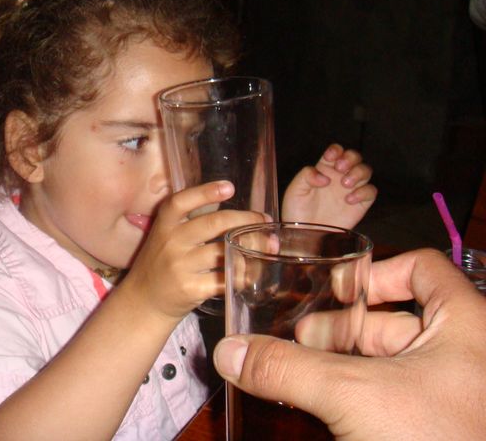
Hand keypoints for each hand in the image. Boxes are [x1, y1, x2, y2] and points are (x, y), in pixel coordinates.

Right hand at [122, 181, 264, 321]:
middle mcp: (170, 242)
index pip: (181, 202)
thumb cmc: (160, 264)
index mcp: (164, 225)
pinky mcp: (191, 289)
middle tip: (263, 220)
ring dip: (251, 248)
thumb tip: (233, 211)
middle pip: (212, 223)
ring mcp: (180, 266)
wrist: (143, 301)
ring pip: (224, 251)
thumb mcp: (164, 236)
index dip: (205, 192)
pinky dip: (243, 275)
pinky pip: (224, 279)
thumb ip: (188, 221)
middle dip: (245, 219)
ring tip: (267, 247)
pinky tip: (253, 273)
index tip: (229, 188)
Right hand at [213, 249, 485, 439]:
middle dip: (343, 327)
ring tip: (304, 374)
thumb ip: (289, 369)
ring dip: (345, 364)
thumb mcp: (355, 395)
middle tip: (302, 340)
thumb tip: (231, 351)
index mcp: (465, 326)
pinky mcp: (439, 427)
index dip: (374, 271)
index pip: (422, 268)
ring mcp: (454, 395)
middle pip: (396, 319)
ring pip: (392, 363)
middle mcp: (464, 356)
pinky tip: (326, 407)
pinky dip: (359, 396)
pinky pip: (395, 398)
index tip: (335, 288)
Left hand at [282, 143, 376, 228]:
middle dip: (350, 158)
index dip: (336, 150)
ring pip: (365, 171)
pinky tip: (349, 200)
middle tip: (340, 168)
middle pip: (354, 157)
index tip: (330, 158)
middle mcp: (339, 177)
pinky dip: (364, 192)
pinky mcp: (360, 204)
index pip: (336, 152)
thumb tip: (325, 177)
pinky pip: (371, 191)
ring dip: (358, 173)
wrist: (305, 234)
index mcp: (324, 169)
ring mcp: (351, 189)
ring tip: (344, 184)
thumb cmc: (297, 211)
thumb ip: (306, 176)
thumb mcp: (295, 190)